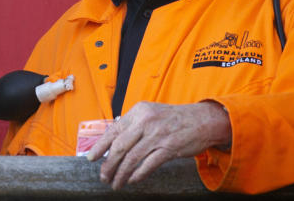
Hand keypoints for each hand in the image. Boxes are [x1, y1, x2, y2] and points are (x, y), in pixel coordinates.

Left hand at [85, 101, 230, 189]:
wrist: (202, 120)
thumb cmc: (173, 119)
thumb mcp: (150, 113)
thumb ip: (133, 124)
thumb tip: (114, 142)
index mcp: (138, 112)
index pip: (113, 130)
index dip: (100, 146)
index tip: (91, 158)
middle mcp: (145, 122)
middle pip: (120, 146)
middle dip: (108, 164)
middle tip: (103, 176)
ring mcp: (157, 135)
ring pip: (132, 158)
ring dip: (121, 173)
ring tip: (115, 183)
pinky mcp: (169, 148)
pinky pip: (148, 164)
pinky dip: (138, 174)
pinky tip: (132, 180)